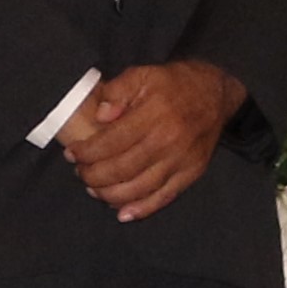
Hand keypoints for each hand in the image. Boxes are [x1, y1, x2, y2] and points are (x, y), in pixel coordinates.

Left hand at [65, 59, 244, 218]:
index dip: (87, 152)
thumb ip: (117, 91)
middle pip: (122, 169)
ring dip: (111, 194)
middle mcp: (168, 141)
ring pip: (140, 188)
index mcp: (154, 115)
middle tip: (80, 172)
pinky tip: (123, 212)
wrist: (214, 92)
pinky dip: (142, 208)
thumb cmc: (173, 84)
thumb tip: (101, 115)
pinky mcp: (191, 172)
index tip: (72, 154)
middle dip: (94, 175)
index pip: (111, 142)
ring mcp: (181, 160)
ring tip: (94, 189)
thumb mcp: (142, 74)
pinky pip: (164, 197)